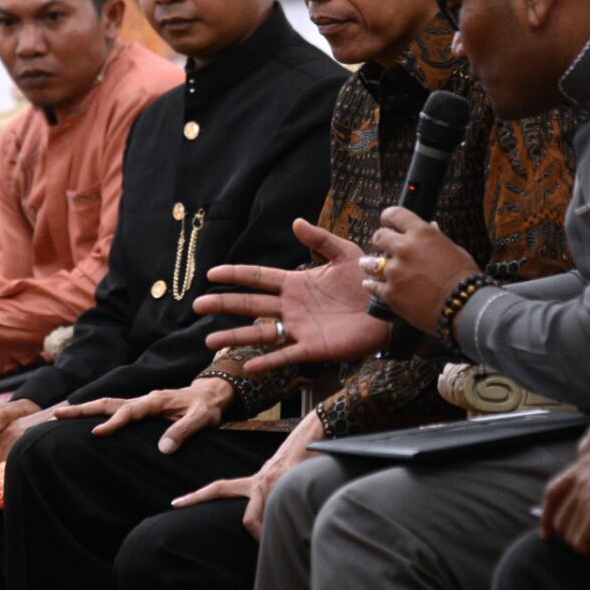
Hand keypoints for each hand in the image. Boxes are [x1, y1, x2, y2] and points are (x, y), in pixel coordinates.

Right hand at [53, 378, 234, 453]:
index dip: (113, 423)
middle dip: (83, 409)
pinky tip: (85, 421)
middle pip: (108, 403)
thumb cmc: (207, 407)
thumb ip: (183, 431)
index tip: (97, 433)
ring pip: (108, 404)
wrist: (211, 394)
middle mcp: (144, 399)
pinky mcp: (141, 408)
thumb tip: (163, 449)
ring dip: (85, 410)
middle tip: (57, 414)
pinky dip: (97, 413)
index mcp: (155, 400)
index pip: (129, 412)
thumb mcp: (202, 419)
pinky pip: (115, 410)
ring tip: (61, 414)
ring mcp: (140, 403)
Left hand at [171, 410, 324, 539]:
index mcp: (252, 482)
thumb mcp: (274, 480)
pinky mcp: (293, 484)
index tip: (175, 503)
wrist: (312, 436)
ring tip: (283, 542)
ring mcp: (276, 485)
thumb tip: (258, 522)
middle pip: (248, 519)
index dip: (196, 497)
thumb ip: (264, 498)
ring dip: (274, 535)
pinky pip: (289, 512)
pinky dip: (293, 524)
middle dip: (253, 534)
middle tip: (258, 546)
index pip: (217, 489)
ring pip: (269, 520)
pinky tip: (301, 531)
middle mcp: (259, 483)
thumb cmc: (294, 463)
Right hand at [194, 218, 388, 372]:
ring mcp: (300, 329)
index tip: (212, 274)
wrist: (390, 311)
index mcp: (295, 283)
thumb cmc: (368, 282)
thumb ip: (320, 239)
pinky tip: (249, 367)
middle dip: (224, 304)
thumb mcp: (344, 254)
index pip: (258, 278)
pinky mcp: (313, 349)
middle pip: (250, 305)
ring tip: (210, 340)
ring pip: (260, 333)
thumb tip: (296, 222)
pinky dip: (267, 362)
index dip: (235, 275)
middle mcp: (291, 307)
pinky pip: (286, 356)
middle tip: (198, 305)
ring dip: (235, 336)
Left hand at [362, 207, 479, 334]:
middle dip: (379, 241)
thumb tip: (431, 226)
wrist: (465, 306)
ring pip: (370, 263)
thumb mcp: (453, 250)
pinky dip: (371, 285)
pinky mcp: (390, 292)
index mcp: (421, 233)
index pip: (395, 214)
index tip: (387, 223)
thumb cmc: (464, 276)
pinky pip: (373, 286)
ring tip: (366, 264)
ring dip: (369, 263)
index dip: (388, 218)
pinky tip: (369, 284)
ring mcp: (395, 271)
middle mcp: (404, 248)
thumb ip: (436, 238)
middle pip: (379, 237)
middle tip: (380, 246)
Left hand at [538, 448, 589, 552]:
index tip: (548, 534)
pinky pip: (588, 544)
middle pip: (560, 521)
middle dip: (574, 537)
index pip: (552, 495)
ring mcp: (588, 496)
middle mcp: (580, 480)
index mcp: (582, 466)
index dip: (547, 517)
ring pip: (572, 537)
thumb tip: (578, 518)